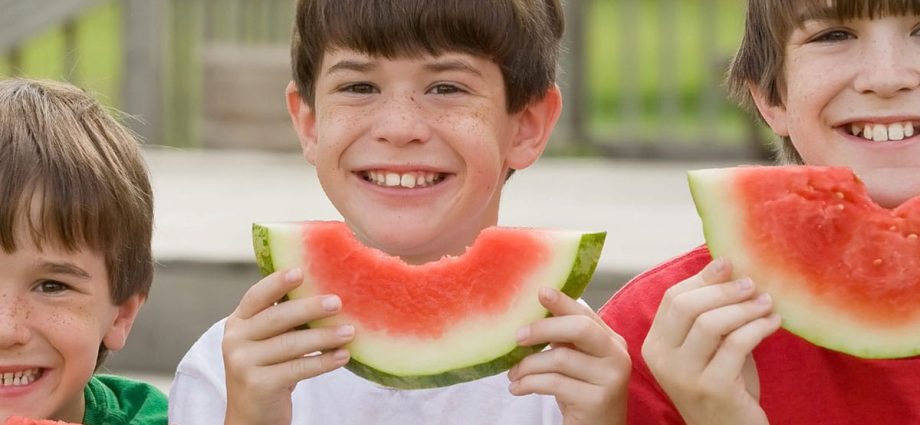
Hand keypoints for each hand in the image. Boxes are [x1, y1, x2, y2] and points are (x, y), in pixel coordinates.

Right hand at [222, 268, 354, 424]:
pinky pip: (297, 369)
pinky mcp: (257, 385)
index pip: (256, 296)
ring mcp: (242, 363)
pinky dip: (323, 362)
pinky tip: (343, 356)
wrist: (253, 414)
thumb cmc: (270, 369)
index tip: (301, 271)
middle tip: (337, 303)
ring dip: (324, 337)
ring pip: (290, 344)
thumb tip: (327, 293)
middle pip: (277, 318)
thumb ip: (285, 319)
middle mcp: (235, 339)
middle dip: (309, 308)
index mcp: (238, 322)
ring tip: (349, 332)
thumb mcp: (269, 341)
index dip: (277, 283)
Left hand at [508, 287, 629, 424]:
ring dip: (528, 365)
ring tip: (513, 375)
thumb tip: (533, 315)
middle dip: (543, 328)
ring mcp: (611, 378)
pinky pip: (555, 383)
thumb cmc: (581, 394)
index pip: (586, 315)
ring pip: (560, 358)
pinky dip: (529, 383)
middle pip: (580, 329)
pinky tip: (518, 388)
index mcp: (612, 341)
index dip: (563, 302)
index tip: (540, 291)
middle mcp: (617, 356)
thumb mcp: (575, 363)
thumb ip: (564, 340)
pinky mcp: (598, 400)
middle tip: (517, 337)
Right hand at [641, 258, 780, 424]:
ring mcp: (684, 376)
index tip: (730, 263)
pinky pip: (736, 344)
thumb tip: (726, 265)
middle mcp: (661, 360)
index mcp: (655, 345)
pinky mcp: (712, 388)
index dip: (702, 278)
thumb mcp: (709, 347)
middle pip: (686, 306)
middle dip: (723, 289)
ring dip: (744, 307)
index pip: (673, 298)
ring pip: (710, 323)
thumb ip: (710, 313)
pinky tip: (773, 323)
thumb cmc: (724, 385)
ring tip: (767, 302)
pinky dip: (758, 327)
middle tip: (753, 283)